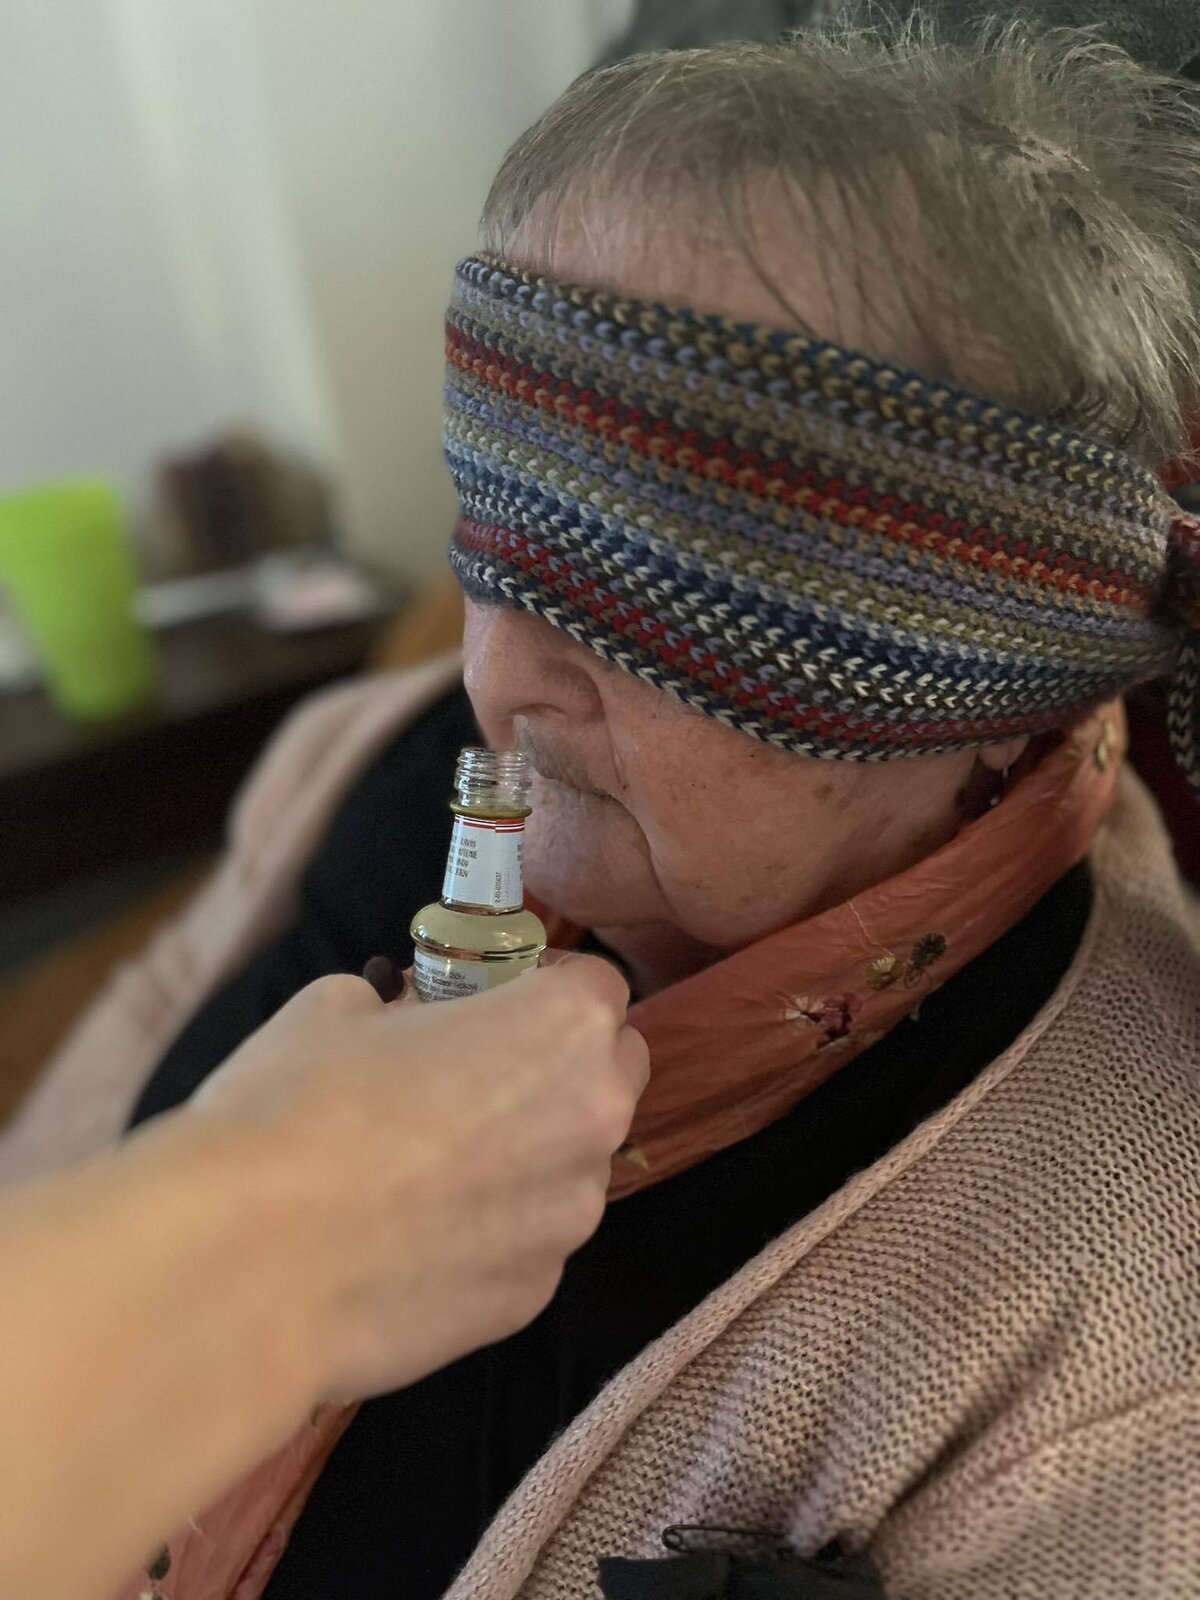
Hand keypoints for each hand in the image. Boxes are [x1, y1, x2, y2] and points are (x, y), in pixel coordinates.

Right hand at [186, 957, 647, 1400]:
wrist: (251, 1267)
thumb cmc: (299, 1108)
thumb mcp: (340, 1007)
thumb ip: (408, 1006)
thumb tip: (412, 1022)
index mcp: (566, 1027)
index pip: (597, 984)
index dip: (542, 985)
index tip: (490, 998)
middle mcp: (595, 1120)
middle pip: (611, 1072)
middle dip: (561, 1065)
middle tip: (472, 1073)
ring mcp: (569, 1220)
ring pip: (571, 1164)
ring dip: (526, 1153)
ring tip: (424, 1167)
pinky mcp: (534, 1298)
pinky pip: (528, 1241)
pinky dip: (490, 1231)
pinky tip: (411, 1235)